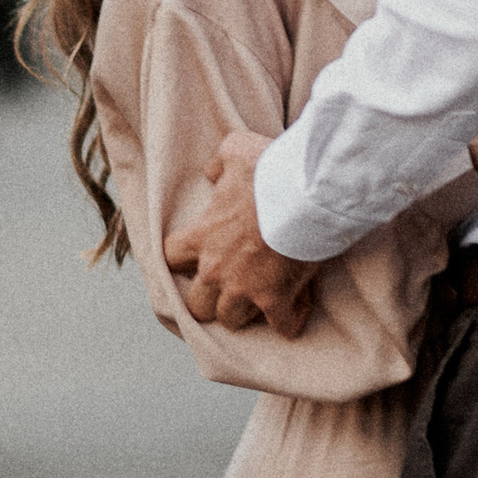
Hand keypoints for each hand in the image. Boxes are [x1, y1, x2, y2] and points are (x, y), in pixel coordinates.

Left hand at [165, 128, 318, 337]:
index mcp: (203, 235)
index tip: (199, 257)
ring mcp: (245, 289)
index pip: (171, 257)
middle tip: (230, 287)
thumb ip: (219, 163)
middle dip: (211, 299)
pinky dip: (289, 320)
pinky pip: (282, 326)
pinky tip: (297, 308)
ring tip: (262, 301)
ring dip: (246, 312)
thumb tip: (213, 173)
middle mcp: (216, 269)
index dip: (184, 260)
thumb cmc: (271, 171)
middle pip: (197, 304)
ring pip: (231, 320)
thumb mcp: (236, 150)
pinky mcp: (277, 301)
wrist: (307, 193)